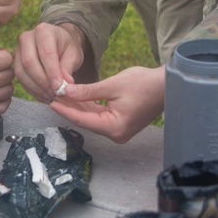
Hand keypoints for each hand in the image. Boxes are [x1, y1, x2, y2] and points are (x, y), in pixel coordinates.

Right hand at [14, 23, 84, 102]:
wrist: (58, 43)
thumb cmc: (67, 47)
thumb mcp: (73, 55)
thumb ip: (68, 68)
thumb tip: (64, 85)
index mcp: (44, 31)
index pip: (46, 53)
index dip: (52, 72)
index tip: (59, 87)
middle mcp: (27, 37)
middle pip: (29, 62)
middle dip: (42, 82)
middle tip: (54, 94)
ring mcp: (18, 49)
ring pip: (22, 72)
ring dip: (36, 88)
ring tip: (50, 97)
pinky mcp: (15, 61)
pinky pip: (20, 78)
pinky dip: (31, 90)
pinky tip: (43, 96)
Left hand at [49, 66, 164, 143]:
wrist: (166, 85)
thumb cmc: (143, 84)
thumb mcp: (112, 85)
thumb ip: (87, 91)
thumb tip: (66, 92)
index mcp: (114, 127)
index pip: (83, 119)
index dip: (65, 110)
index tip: (50, 102)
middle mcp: (116, 133)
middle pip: (86, 120)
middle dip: (70, 107)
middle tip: (54, 95)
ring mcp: (119, 130)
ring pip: (93, 118)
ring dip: (79, 106)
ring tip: (62, 95)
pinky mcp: (122, 124)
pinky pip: (101, 116)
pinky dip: (90, 107)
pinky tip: (78, 97)